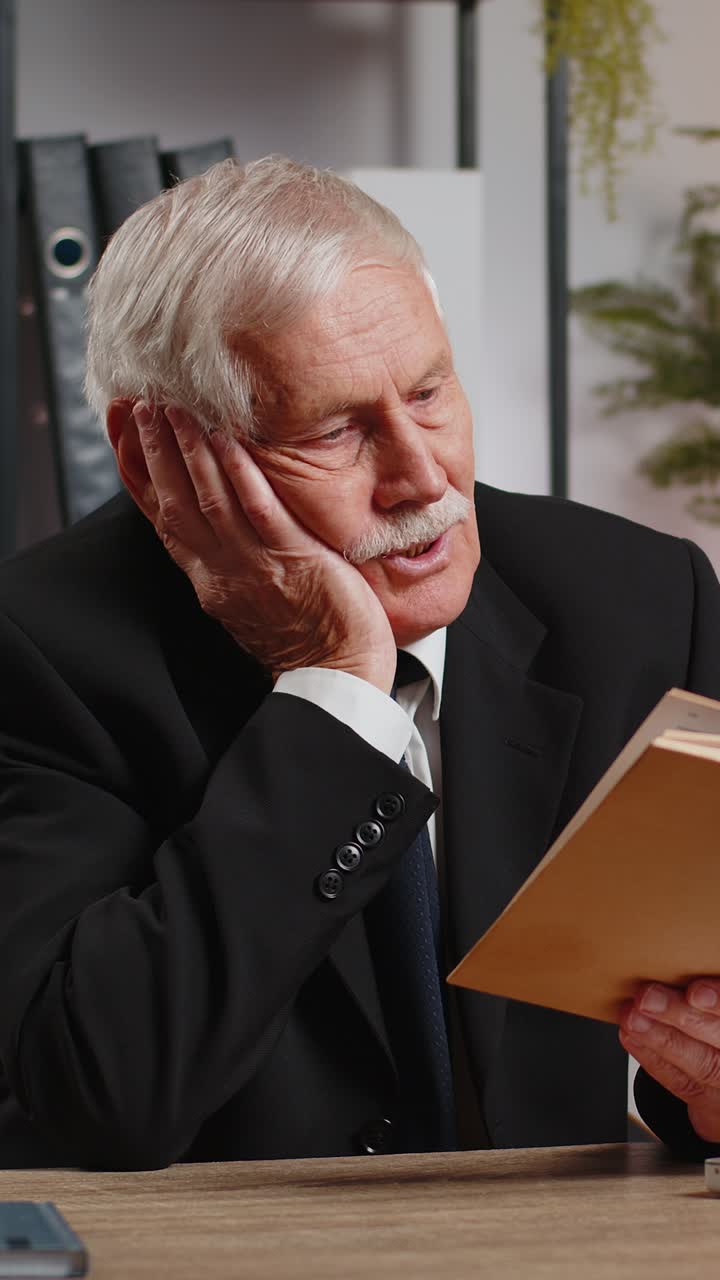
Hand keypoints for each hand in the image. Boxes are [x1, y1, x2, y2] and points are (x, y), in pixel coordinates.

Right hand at [133, 404, 395, 689]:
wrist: (336, 680)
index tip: (124, 436)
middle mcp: (222, 571)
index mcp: (210, 581)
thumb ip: (232, 564)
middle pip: (175, 503)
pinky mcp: (293, 560)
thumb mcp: (250, 604)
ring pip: (209, 501)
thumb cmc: (307, 643)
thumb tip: (223, 527)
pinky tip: (225, 441)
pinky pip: (259, 511)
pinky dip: (239, 475)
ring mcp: (255, 565)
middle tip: (140, 406)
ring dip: (187, 452)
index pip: (164, 519)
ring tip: (173, 409)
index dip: (140, 475)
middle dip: (154, 451)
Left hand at [619, 979, 719, 1141]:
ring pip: (701, 1064)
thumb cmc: (714, 1025)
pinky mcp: (711, 1105)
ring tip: (632, 1017)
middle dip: (682, 1016)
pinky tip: (631, 1036)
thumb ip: (708, 992)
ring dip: (660, 1037)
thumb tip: (673, 952)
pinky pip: (682, 1083)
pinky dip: (653, 1058)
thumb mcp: (715, 1007)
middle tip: (647, 997)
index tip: (696, 991)